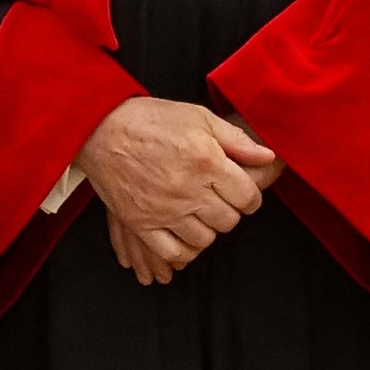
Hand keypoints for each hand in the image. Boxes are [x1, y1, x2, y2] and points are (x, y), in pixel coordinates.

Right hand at [75, 98, 280, 286]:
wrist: (101, 129)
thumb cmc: (150, 120)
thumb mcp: (199, 117)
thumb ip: (236, 139)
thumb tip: (268, 156)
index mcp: (206, 161)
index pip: (247, 197)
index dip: (249, 197)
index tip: (241, 193)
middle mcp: (188, 189)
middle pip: (228, 221)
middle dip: (229, 211)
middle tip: (218, 200)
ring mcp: (164, 210)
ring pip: (204, 239)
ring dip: (207, 229)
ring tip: (199, 214)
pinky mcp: (142, 223)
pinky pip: (173, 252)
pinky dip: (183, 249)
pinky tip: (183, 234)